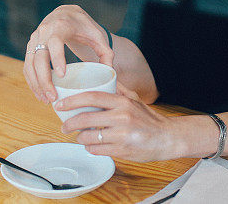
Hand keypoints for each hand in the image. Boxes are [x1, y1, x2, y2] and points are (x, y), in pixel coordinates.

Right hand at [23, 5, 113, 103]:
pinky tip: (40, 93)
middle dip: (44, 79)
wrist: (65, 14)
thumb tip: (108, 72)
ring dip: (36, 83)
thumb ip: (106, 53)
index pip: (55, 42)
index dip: (56, 58)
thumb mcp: (97, 36)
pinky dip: (31, 81)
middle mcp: (44, 31)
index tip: (61, 75)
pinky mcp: (30, 46)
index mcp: (61, 26)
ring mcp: (34, 39)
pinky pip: (27, 65)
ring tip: (46, 100)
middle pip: (39, 57)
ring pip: (29, 63)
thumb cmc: (83, 26)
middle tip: (53, 97)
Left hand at [57, 83, 180, 161]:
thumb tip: (104, 77)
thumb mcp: (135, 100)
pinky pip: (96, 150)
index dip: (73, 100)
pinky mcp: (122, 150)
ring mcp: (121, 135)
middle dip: (70, 123)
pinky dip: (91, 148)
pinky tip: (93, 145)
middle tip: (64, 126)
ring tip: (81, 137)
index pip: (92, 97)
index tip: (60, 104)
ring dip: (80, 138)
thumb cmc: (149, 119)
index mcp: (123, 102)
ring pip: (88, 137)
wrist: (167, 138)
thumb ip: (118, 90)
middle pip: (86, 119)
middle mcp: (122, 117)